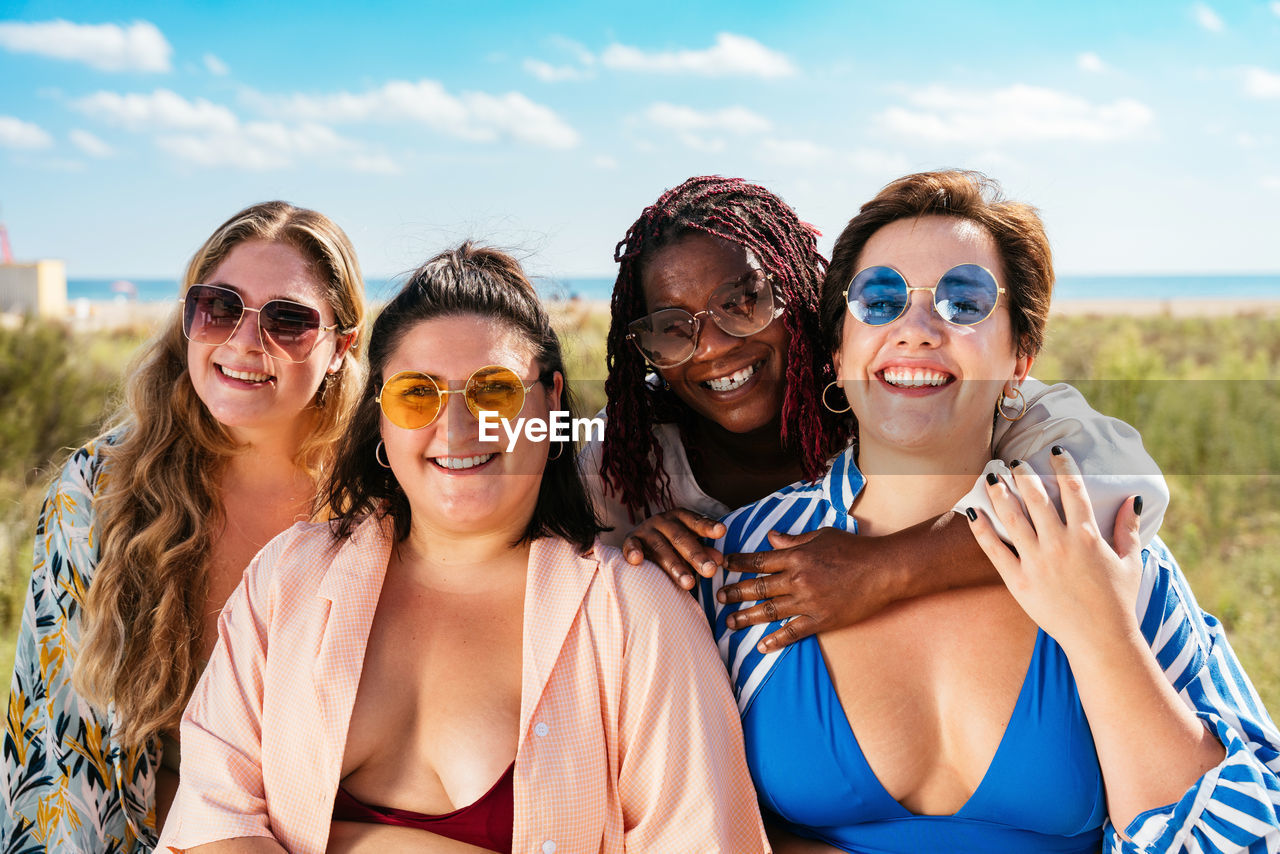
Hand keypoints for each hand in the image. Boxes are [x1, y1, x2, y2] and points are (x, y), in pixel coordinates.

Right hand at [621, 508, 725, 590]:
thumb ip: (703, 551)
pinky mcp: (630, 540)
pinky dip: (633, 551)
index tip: (721, 531)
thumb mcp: (688, 544)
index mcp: (680, 518)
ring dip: (675, 566)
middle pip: (681, 538)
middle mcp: (663, 521)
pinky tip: (637, 560)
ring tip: (689, 583)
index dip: (708, 527)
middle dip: (696, 555)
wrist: (640, 540)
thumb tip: (719, 560)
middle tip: (710, 571)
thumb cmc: (671, 544)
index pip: (696, 522)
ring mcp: (645, 530)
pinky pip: (631, 545)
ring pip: (660, 547)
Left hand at [717, 527, 898, 653]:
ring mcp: (808, 602)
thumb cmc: (854, 549)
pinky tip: (761, 647)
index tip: (722, 566)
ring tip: (729, 623)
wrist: (883, 570)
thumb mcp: (822, 536)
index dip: (738, 564)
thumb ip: (794, 539)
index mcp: (796, 556)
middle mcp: (798, 579)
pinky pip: (793, 632)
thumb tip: (771, 536)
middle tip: (717, 598)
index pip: (759, 561)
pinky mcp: (821, 620)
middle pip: (758, 587)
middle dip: (734, 593)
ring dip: (746, 618)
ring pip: (769, 611)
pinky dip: (776, 641)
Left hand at [966, 447, 1144, 650]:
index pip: (1074, 490)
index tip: (1054, 451)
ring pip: (1012, 518)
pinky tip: (973, 511)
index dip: (1063, 467)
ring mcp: (1036, 562)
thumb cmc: (1118, 602)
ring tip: (991, 476)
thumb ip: (1128, 528)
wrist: (1100, 640)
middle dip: (1024, 474)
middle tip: (1014, 460)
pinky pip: (994, 549)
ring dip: (1000, 493)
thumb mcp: (1130, 562)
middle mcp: (1059, 544)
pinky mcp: (1018, 580)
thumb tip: (1134, 499)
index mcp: (1086, 536)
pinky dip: (981, 529)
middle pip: (1037, 498)